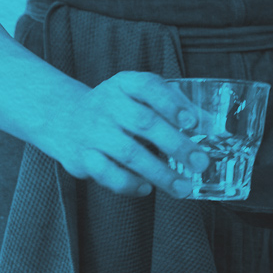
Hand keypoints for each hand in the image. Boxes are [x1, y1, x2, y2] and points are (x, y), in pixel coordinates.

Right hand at [38, 71, 210, 197]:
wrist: (64, 118)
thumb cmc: (115, 109)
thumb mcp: (135, 94)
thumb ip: (167, 104)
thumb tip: (208, 125)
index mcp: (124, 84)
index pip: (149, 87)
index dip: (172, 104)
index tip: (193, 122)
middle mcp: (107, 104)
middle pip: (144, 123)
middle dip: (176, 145)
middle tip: (201, 162)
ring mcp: (93, 131)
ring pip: (129, 153)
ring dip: (160, 173)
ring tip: (183, 187)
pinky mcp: (82, 158)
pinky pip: (108, 174)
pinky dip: (130, 184)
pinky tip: (147, 188)